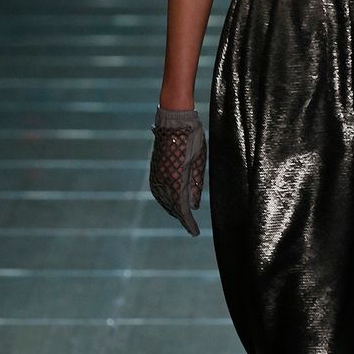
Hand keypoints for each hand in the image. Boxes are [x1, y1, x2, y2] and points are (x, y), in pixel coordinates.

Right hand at [149, 105, 206, 236]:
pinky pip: (158, 191)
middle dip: (181, 218)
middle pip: (172, 207)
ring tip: (182, 217)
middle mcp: (163, 181)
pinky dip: (165, 200)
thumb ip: (196, 185)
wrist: (174, 121)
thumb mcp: (198, 162)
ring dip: (172, 209)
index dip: (188, 223)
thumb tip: (194, 206)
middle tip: (190, 227)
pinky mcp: (154, 170)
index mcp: (177, 180)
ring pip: (163, 200)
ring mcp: (156, 175)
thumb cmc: (192, 139)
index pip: (182, 209)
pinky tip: (171, 202)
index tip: (194, 232)